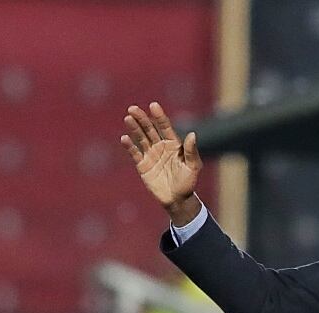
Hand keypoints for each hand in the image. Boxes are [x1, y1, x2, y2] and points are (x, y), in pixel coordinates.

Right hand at [121, 102, 203, 222]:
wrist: (178, 200)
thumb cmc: (188, 182)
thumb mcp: (193, 167)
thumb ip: (191, 151)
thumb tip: (193, 134)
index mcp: (174, 145)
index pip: (165, 127)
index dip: (159, 116)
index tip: (153, 105)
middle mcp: (161, 147)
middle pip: (150, 129)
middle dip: (142, 119)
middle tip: (133, 108)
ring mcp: (151, 155)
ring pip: (141, 138)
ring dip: (134, 128)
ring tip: (128, 118)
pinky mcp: (142, 165)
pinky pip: (135, 153)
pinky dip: (129, 146)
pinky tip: (124, 138)